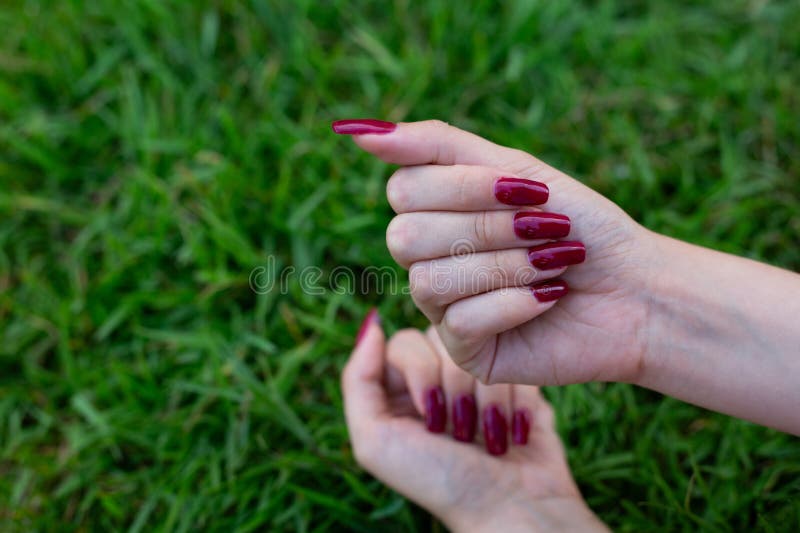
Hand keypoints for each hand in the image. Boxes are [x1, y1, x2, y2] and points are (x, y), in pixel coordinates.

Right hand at [335, 119, 655, 385]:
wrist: (637, 290)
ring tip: (551, 265)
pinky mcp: (466, 352)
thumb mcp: (513, 170)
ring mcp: (443, 309)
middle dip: (485, 228)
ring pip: (427, 281)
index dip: (463, 188)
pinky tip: (549, 298)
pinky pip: (459, 322)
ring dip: (503, 266)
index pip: (402, 189)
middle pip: (404, 236)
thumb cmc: (580, 227)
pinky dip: (514, 303)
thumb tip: (356, 132)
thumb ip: (437, 147)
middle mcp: (430, 261)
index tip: (527, 191)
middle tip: (543, 228)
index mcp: (436, 214)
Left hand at [341, 311, 607, 531]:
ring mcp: (478, 380)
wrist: (511, 508)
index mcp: (398, 389)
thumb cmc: (439, 482)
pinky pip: (515, 361)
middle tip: (461, 433)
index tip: (432, 418)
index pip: (404, 343)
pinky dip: (515, 401)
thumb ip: (357, 381)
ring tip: (489, 438)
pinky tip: (514, 433)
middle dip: (455, 388)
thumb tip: (372, 324)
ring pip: (482, 348)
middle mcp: (436, 379)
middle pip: (444, 340)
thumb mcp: (375, 440)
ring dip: (486, 399)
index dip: (421, 373)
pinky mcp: (516, 384)